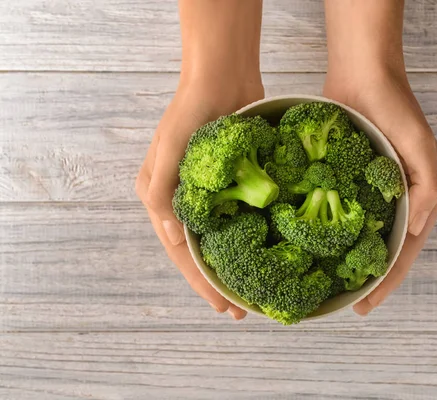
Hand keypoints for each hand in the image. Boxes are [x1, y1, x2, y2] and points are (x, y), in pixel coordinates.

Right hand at [136, 76, 263, 319]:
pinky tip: (266, 252)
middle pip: (201, 251)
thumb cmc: (191, 111)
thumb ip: (164, 191)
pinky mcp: (232, 182)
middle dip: (218, 282)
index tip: (223, 306)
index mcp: (159, 196)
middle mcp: (181, 199)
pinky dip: (249, 236)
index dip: (201, 282)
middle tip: (241, 309)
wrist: (222, 77)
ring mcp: (208, 192)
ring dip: (235, 264)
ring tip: (254, 289)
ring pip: (221, 238)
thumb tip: (176, 238)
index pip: (181, 252)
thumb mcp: (171, 150)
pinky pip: (239, 217)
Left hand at [324, 67, 436, 315]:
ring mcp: (381, 188)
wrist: (363, 74)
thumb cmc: (395, 107)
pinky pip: (351, 213)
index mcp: (426, 194)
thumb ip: (428, 188)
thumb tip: (412, 230)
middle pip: (389, 247)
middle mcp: (406, 195)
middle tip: (351, 303)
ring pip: (369, 234)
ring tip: (336, 283)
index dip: (388, 280)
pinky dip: (341, 233)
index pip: (406, 249)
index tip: (366, 305)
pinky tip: (323, 248)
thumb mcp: (420, 146)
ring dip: (356, 259)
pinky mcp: (358, 178)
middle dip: (373, 277)